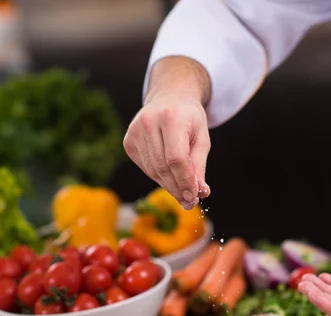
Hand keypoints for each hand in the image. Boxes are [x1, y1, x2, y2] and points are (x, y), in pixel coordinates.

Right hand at [124, 92, 210, 209]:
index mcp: (171, 118)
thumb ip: (199, 166)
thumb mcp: (202, 138)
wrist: (169, 97)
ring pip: (153, 171)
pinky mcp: (128, 141)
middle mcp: (149, 122)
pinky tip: (169, 178)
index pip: (176, 158)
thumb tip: (200, 193)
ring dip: (169, 186)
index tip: (194, 197)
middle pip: (163, 167)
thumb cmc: (189, 119)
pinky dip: (159, 177)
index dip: (185, 181)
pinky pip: (145, 167)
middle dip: (177, 188)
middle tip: (189, 202)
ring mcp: (135, 131)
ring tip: (182, 194)